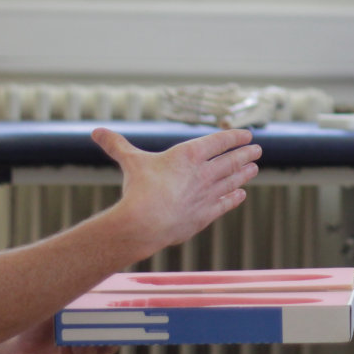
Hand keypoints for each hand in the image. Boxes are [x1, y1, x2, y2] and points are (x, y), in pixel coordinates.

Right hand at [92, 126, 260, 253]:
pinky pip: (224, 204)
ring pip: (232, 181)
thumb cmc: (137, 189)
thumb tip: (96, 131)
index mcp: (188, 155)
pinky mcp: (205, 215)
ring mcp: (206, 195)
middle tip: (257, 150)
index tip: (247, 135)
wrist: (145, 222)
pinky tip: (241, 194)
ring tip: (254, 168)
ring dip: (244, 173)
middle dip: (245, 154)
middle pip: (230, 160)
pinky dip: (234, 197)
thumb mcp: (130, 161)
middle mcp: (203, 173)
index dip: (234, 137)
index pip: (218, 142)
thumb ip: (117, 145)